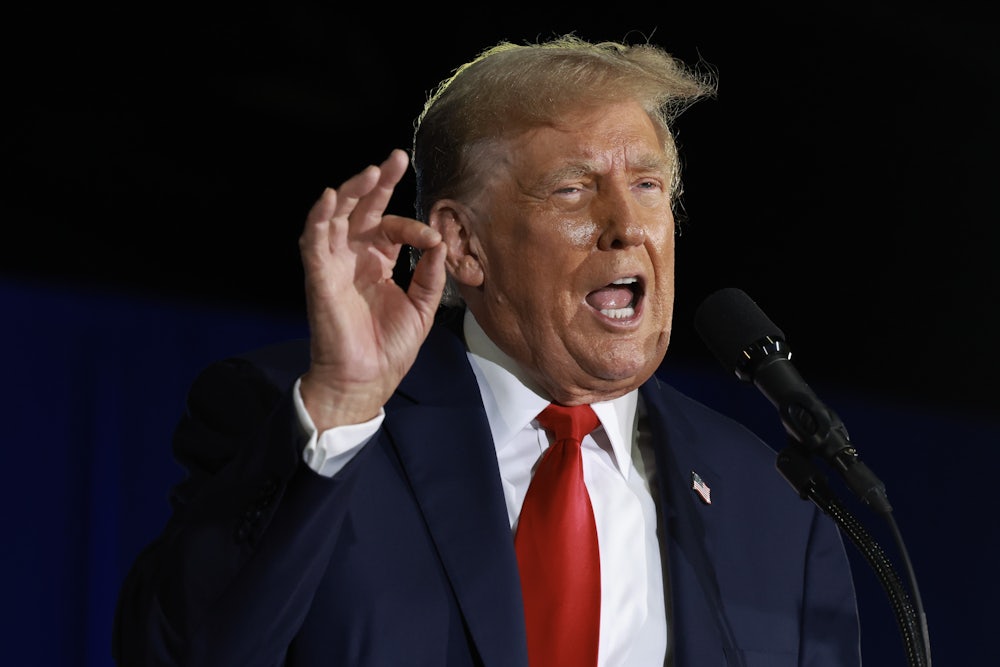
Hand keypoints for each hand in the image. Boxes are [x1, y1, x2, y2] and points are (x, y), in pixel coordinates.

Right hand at [298, 149, 446, 429]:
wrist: (366, 381)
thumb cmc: (389, 348)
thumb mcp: (422, 307)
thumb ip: (430, 274)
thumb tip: (438, 240)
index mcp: (378, 262)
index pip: (392, 227)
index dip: (413, 226)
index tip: (432, 237)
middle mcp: (354, 257)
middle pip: (362, 209)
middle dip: (377, 182)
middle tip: (396, 158)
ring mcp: (334, 264)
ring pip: (337, 217)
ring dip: (351, 191)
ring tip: (371, 171)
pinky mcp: (319, 276)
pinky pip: (313, 240)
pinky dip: (319, 217)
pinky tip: (330, 197)